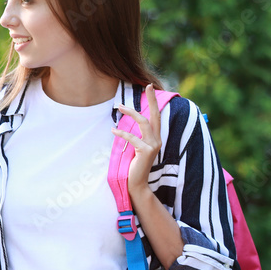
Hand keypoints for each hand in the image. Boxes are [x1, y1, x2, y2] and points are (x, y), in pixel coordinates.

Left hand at [112, 84, 161, 199]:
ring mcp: (153, 145)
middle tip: (148, 85)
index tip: (150, 87)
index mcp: (155, 138)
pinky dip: (122, 133)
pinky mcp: (146, 151)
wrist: (136, 183)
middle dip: (152, 99)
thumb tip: (126, 122)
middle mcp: (157, 140)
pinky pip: (133, 138)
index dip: (154, 102)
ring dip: (131, 113)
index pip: (156, 117)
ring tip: (119, 106)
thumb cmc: (133, 165)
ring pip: (143, 122)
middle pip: (155, 115)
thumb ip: (136, 135)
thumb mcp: (135, 147)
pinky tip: (113, 130)